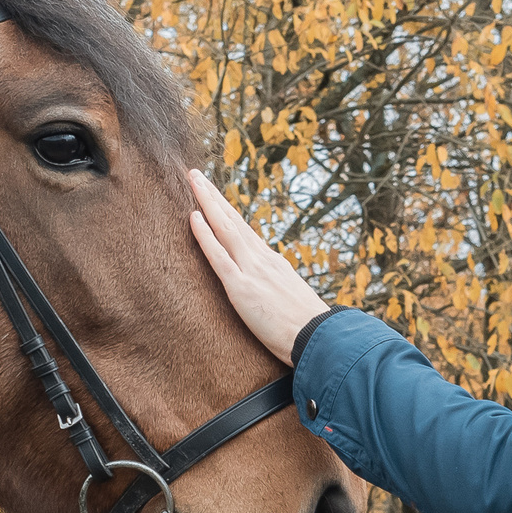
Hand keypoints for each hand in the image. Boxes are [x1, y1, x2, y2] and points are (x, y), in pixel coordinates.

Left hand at [187, 168, 331, 364]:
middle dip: (213, 196)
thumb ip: (275, 290)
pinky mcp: (242, 288)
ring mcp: (252, 271)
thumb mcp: (290, 300)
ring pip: (225, 228)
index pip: (244, 232)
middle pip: (233, 221)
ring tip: (193, 180)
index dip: (226, 212)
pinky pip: (218, 257)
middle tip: (196, 175)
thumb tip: (268, 292)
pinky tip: (193, 217)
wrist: (318, 338)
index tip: (213, 196)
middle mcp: (261, 259)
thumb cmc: (307, 328)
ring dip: (207, 202)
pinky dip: (205, 235)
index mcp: (272, 263)